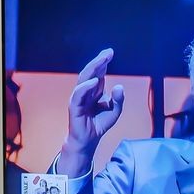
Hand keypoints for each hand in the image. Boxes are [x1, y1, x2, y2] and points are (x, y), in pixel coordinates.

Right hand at [58, 48, 123, 172]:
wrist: (88, 140)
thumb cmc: (99, 124)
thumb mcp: (114, 112)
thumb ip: (118, 100)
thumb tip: (119, 86)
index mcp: (95, 89)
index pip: (98, 72)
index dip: (103, 61)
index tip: (110, 52)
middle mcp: (86, 90)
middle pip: (91, 71)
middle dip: (99, 61)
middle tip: (108, 53)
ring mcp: (79, 97)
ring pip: (84, 78)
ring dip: (93, 68)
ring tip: (102, 61)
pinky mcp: (74, 106)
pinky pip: (79, 94)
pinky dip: (86, 87)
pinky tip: (95, 81)